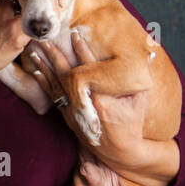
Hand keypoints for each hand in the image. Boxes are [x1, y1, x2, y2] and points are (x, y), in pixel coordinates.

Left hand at [29, 33, 150, 174]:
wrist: (119, 152)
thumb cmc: (132, 123)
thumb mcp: (139, 101)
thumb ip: (140, 78)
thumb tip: (150, 53)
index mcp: (102, 99)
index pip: (90, 68)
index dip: (82, 50)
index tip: (74, 33)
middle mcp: (84, 105)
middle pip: (66, 74)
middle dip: (55, 54)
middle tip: (45, 38)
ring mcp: (73, 112)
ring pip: (55, 84)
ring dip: (44, 66)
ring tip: (34, 49)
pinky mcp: (67, 117)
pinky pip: (53, 96)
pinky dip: (44, 82)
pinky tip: (36, 70)